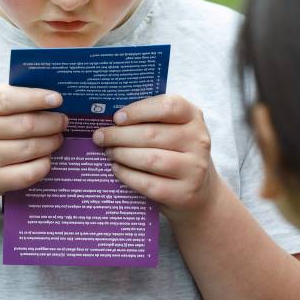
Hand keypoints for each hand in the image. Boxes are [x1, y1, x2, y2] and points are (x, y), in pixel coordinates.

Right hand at [0, 85, 66, 204]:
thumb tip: (49, 96)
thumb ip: (10, 97)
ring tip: (57, 138)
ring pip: (31, 148)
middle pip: (26, 124)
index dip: (36, 98)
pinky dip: (44, 164)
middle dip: (52, 122)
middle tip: (63, 121)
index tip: (57, 99)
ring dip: (51, 142)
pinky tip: (46, 158)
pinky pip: (29, 172)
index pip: (8, 99)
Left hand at [92, 94, 218, 222]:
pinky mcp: (184, 193)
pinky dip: (127, 175)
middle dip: (119, 135)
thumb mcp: (172, 130)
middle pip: (152, 134)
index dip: (139, 110)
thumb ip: (149, 120)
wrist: (200, 191)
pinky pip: (149, 183)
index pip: (168, 106)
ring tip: (108, 152)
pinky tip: (117, 169)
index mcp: (193, 117)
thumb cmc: (176, 152)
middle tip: (100, 137)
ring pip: (150, 159)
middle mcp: (198, 141)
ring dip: (122, 154)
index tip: (117, 118)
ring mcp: (194, 169)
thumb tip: (110, 121)